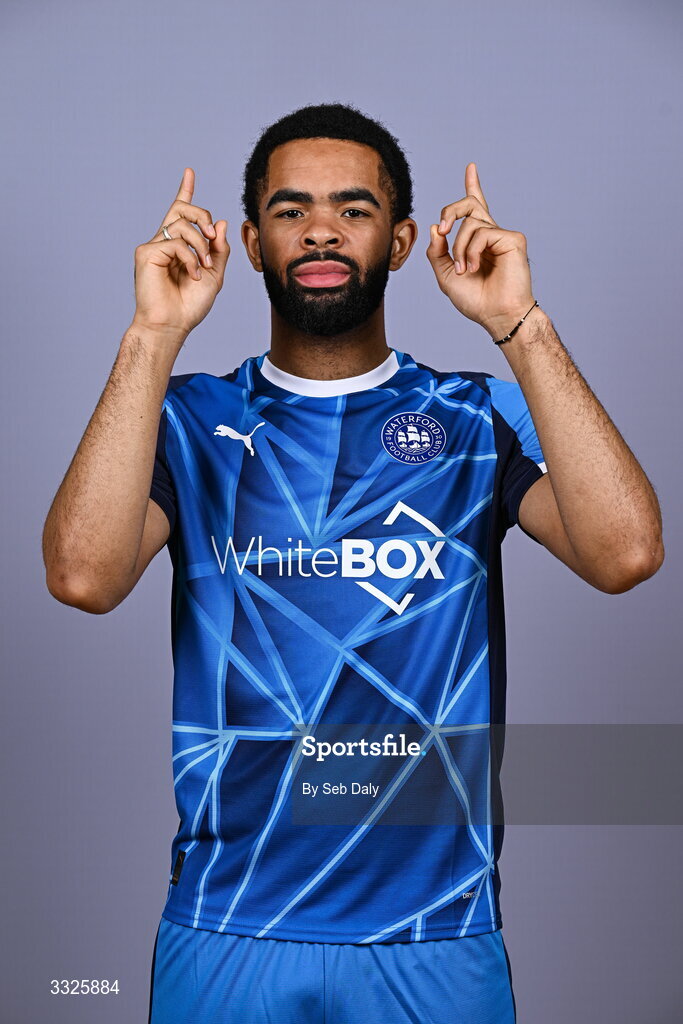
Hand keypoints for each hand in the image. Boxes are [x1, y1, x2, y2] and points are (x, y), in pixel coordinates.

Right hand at [132, 167, 229, 338]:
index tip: (189, 172)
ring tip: (203, 268)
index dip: (185, 191)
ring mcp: (153, 246)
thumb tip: (219, 222)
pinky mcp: (146, 253)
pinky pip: (175, 243)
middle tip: (211, 235)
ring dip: (200, 245)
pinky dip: (190, 258)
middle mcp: (164, 242)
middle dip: (200, 215)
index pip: (181, 212)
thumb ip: (218, 249)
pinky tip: (191, 274)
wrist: (173, 324)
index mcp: (179, 246)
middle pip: (181, 209)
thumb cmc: (190, 305)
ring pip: (181, 225)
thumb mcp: (214, 275)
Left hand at [425, 163, 534, 338]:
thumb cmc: (475, 300)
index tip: (471, 167)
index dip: (473, 186)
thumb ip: (437, 251)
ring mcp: (503, 235)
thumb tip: (436, 227)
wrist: (496, 314)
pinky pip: (482, 232)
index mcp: (477, 241)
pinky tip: (475, 267)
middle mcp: (491, 234)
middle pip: (469, 204)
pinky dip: (472, 251)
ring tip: (464, 269)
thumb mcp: (445, 275)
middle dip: (450, 211)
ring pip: (470, 222)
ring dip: (459, 247)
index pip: (474, 208)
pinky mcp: (513, 239)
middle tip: (443, 229)